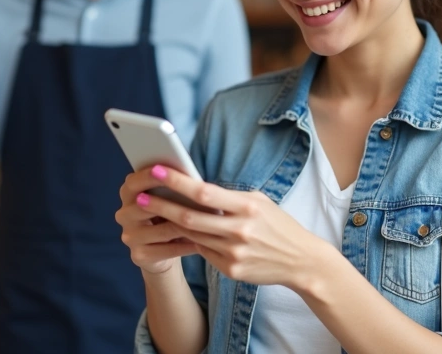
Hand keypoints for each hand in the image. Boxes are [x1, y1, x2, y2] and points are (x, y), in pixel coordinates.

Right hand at [116, 166, 200, 274]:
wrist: (161, 253)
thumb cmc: (168, 217)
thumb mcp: (168, 199)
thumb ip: (171, 187)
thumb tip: (190, 177)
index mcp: (128, 194)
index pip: (133, 182)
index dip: (148, 176)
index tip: (166, 171)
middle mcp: (124, 215)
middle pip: (144, 206)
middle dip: (171, 203)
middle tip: (196, 199)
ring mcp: (129, 237)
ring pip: (162, 230)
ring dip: (186, 227)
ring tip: (207, 222)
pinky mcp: (138, 255)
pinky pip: (167, 250)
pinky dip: (186, 246)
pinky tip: (202, 242)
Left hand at [138, 165, 326, 290]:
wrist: (301, 261)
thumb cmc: (277, 224)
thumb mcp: (259, 202)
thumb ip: (229, 197)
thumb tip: (194, 188)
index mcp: (248, 207)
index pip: (204, 192)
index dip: (177, 181)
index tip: (156, 170)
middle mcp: (240, 231)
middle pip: (189, 217)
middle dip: (160, 206)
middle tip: (139, 196)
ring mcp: (234, 253)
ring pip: (191, 236)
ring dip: (169, 223)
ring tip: (150, 210)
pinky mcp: (231, 270)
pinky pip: (202, 251)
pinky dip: (189, 240)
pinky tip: (176, 230)